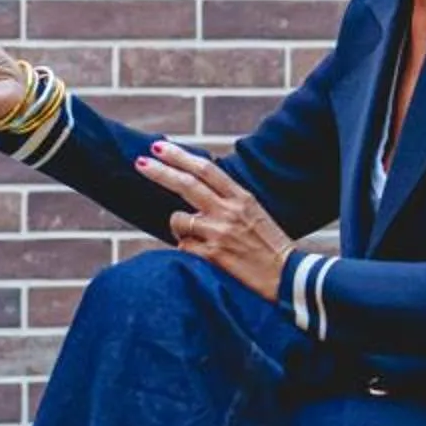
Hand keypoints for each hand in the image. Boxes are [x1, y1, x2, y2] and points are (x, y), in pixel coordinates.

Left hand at [137, 141, 291, 300]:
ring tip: (198, 239)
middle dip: (159, 171)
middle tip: (139, 163)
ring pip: (179, 219)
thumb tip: (195, 184)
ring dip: (179, 228)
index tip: (159, 148)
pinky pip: (183, 246)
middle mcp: (229, 211)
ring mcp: (219, 233)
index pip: (206, 169)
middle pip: (186, 184)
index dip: (180, 156)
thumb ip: (227, 198)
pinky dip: (187, 250)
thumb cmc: (268, 245)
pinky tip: (205, 257)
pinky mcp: (212, 256)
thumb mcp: (253, 212)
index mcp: (241, 197)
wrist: (286, 277)